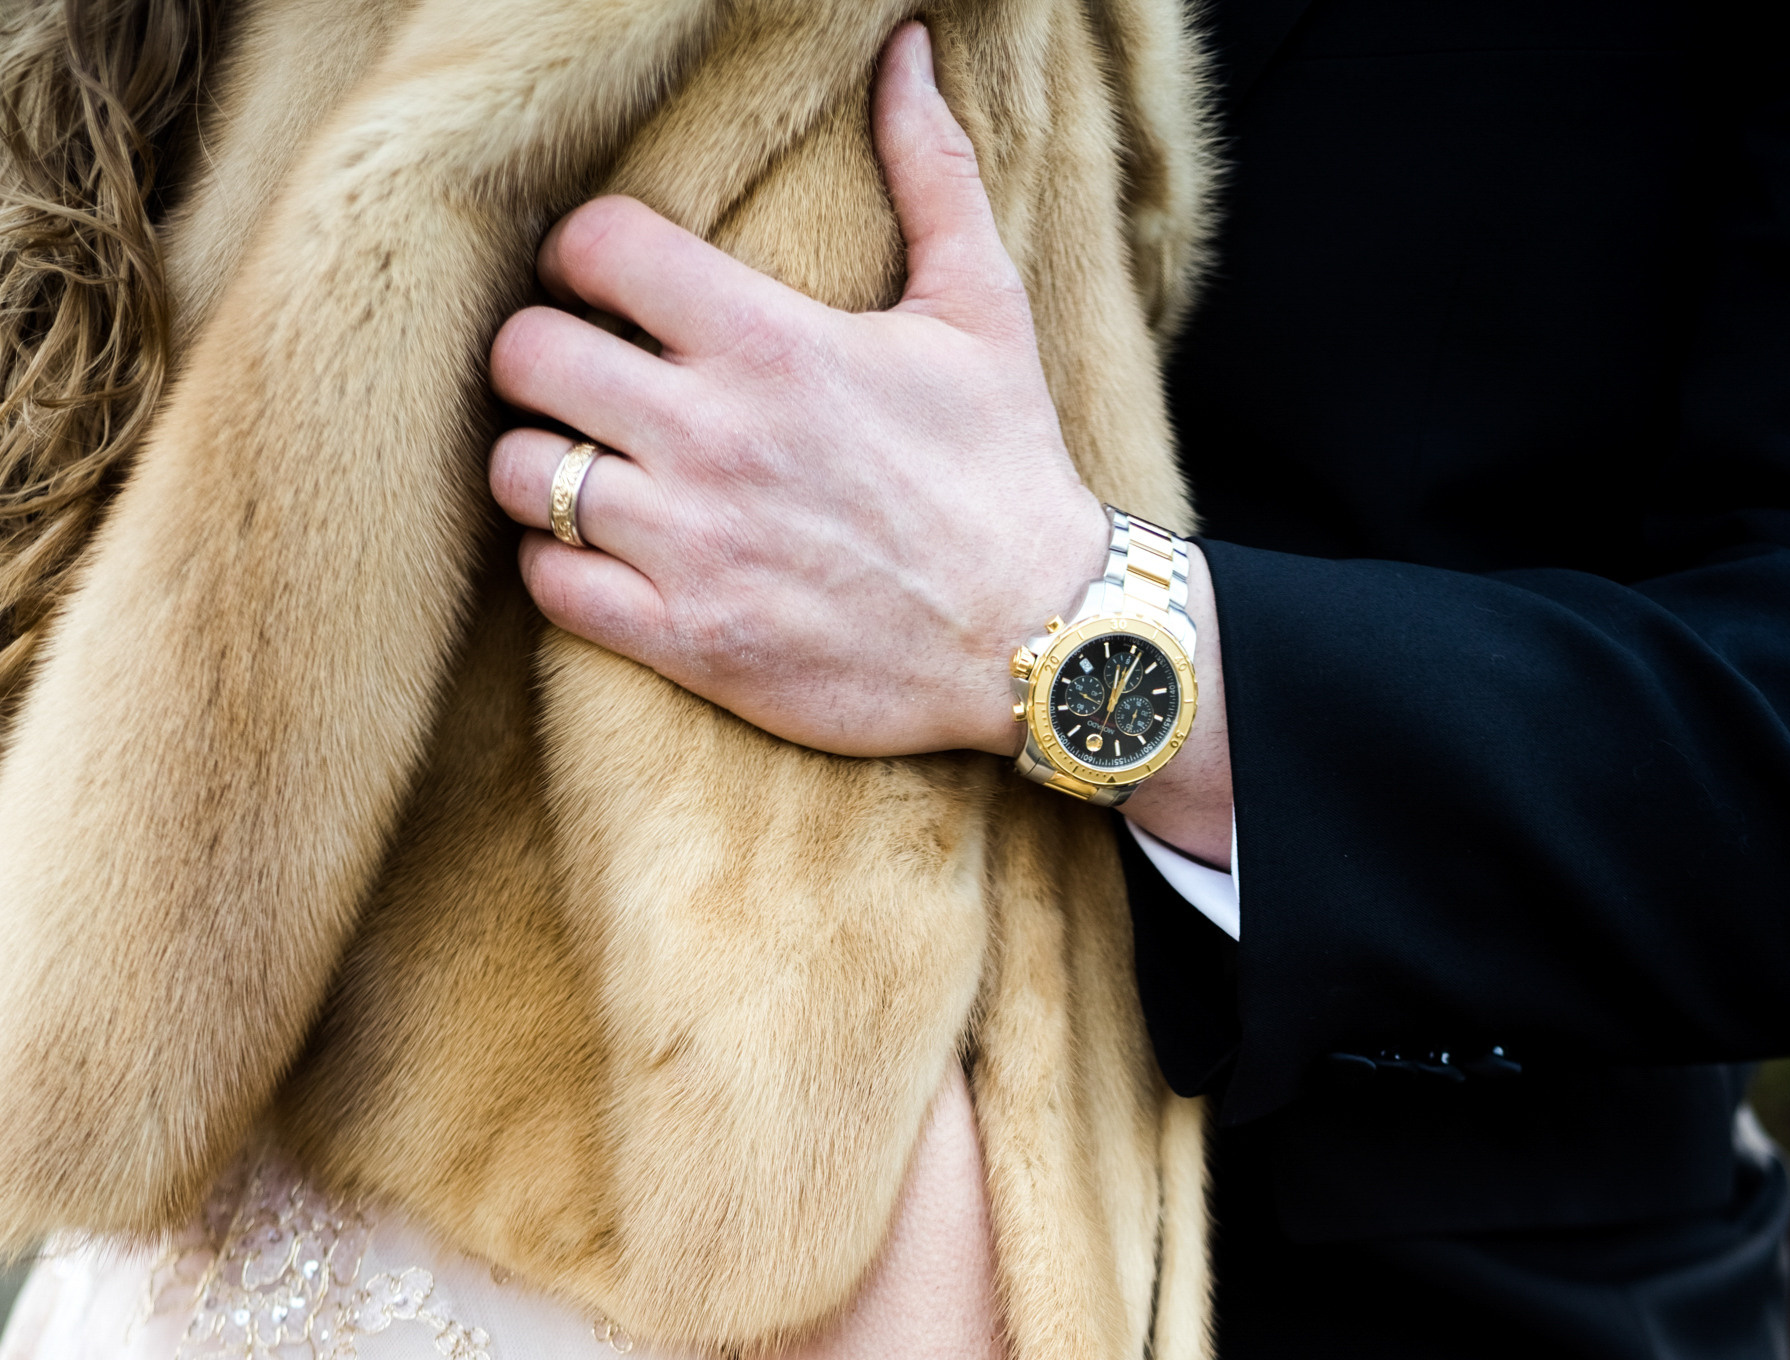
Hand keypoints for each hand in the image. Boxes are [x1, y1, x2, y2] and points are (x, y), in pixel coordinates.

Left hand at [487, 21, 1234, 864]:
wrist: (1039, 642)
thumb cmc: (1008, 474)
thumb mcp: (980, 310)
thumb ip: (931, 172)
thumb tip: (908, 52)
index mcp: (770, 341)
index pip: (598, 247)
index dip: (579, 255)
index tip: (599, 285)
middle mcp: (715, 437)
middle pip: (528, 355)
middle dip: (535, 355)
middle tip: (569, 376)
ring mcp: (694, 544)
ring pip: (522, 474)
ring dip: (534, 465)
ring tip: (576, 467)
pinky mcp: (689, 639)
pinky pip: (551, 584)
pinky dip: (555, 565)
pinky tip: (595, 554)